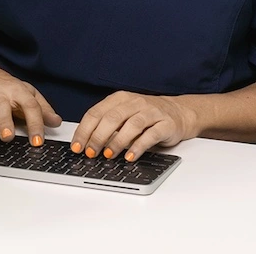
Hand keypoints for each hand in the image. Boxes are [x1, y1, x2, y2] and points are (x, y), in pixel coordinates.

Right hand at [0, 72, 61, 145]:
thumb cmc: (8, 89)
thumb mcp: (28, 94)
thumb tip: (57, 122)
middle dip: (4, 122)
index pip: (29, 106)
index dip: (35, 123)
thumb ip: (42, 108)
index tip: (38, 141)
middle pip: (2, 107)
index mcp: (17, 92)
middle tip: (8, 137)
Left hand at [70, 91, 197, 160]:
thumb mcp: (125, 115)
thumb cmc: (146, 116)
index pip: (97, 112)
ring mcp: (151, 112)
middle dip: (98, 136)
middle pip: (112, 118)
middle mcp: (135, 102)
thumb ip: (108, 125)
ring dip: (118, 141)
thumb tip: (87, 143)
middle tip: (91, 152)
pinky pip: (151, 135)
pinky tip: (130, 156)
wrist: (178, 112)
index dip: (85, 130)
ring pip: (131, 124)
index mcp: (120, 99)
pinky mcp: (165, 124)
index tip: (77, 146)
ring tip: (109, 155)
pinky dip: (139, 146)